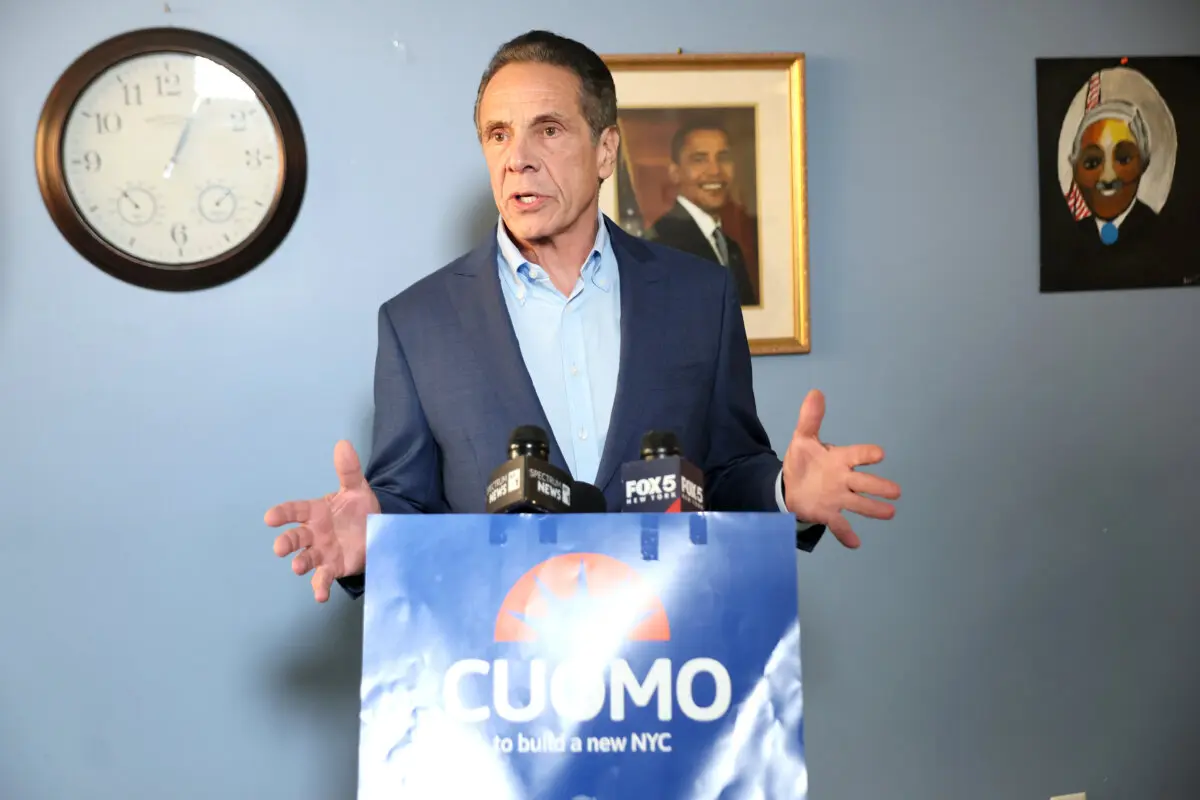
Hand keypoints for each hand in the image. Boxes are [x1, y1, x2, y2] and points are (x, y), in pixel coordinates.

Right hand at [264, 440, 379, 601]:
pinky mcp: (333, 567)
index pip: (296, 510)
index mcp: (316, 512)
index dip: (283, 513)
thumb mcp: (356, 489)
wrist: (376, 531)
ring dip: (300, 563)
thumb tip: (343, 444)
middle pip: (296, 538)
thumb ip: (348, 470)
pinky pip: (323, 578)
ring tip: (297, 567)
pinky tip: (320, 596)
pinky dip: (319, 587)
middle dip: (286, 542)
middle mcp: (314, 533)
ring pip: (306, 559)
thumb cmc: (358, 510)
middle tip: (280, 548)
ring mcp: (322, 552)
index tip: (270, 517)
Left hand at [782, 389, 900, 547]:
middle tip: (895, 491)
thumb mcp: (803, 438)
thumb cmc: (804, 461)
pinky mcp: (828, 513)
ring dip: (873, 509)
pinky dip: (846, 533)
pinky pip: (839, 524)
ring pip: (858, 503)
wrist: (790, 484)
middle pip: (864, 482)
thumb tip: (816, 392)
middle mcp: (843, 479)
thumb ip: (810, 418)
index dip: (867, 454)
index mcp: (839, 459)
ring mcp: (837, 498)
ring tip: (890, 513)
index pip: (856, 455)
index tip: (878, 454)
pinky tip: (855, 544)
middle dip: (879, 486)